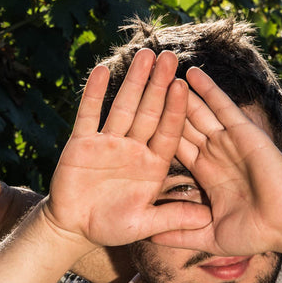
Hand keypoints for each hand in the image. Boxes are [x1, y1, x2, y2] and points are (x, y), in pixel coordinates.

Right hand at [42, 49, 211, 247]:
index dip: (175, 109)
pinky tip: (101, 70)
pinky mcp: (82, 142)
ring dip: (133, 81)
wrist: (73, 228)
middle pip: (148, 111)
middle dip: (158, 84)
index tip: (183, 86)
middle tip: (169, 56)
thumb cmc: (110, 226)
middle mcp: (133, 148)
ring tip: (144, 54)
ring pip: (123, 106)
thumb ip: (173, 218)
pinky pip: (89, 114)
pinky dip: (94, 93)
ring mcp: (108, 142)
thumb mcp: (144, 224)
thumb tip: (208, 218)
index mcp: (152, 164)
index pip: (168, 131)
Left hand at [150, 66, 281, 254]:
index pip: (174, 147)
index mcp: (205, 173)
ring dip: (179, 91)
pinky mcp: (243, 133)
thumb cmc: (254, 234)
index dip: (155, 133)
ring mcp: (228, 141)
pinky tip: (191, 72)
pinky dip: (207, 89)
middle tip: (141, 84)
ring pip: (197, 111)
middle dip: (163, 105)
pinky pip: (222, 106)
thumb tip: (149, 240)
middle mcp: (214, 153)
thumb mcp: (208, 236)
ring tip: (159, 70)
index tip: (132, 122)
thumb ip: (179, 234)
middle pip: (181, 124)